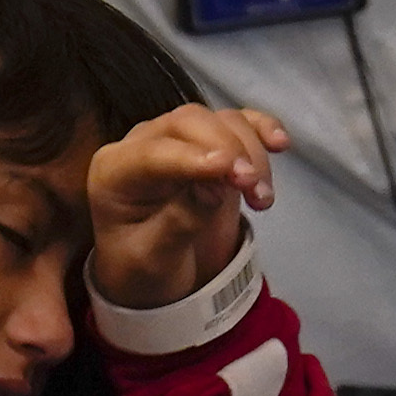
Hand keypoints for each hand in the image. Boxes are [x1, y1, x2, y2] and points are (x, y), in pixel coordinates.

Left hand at [87, 102, 286, 311]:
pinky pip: (237, 123)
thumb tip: (214, 188)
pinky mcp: (211, 145)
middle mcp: (143, 144)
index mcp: (114, 171)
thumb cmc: (142, 268)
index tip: (228, 169)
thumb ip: (178, 222)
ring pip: (219, 121)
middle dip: (227, 149)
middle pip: (188, 123)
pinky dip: (261, 128)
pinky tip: (281, 143)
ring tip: (263, 198)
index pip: (153, 154)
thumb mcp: (152, 259)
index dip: (191, 158)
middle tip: (253, 186)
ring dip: (250, 151)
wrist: (154, 274)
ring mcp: (179, 140)